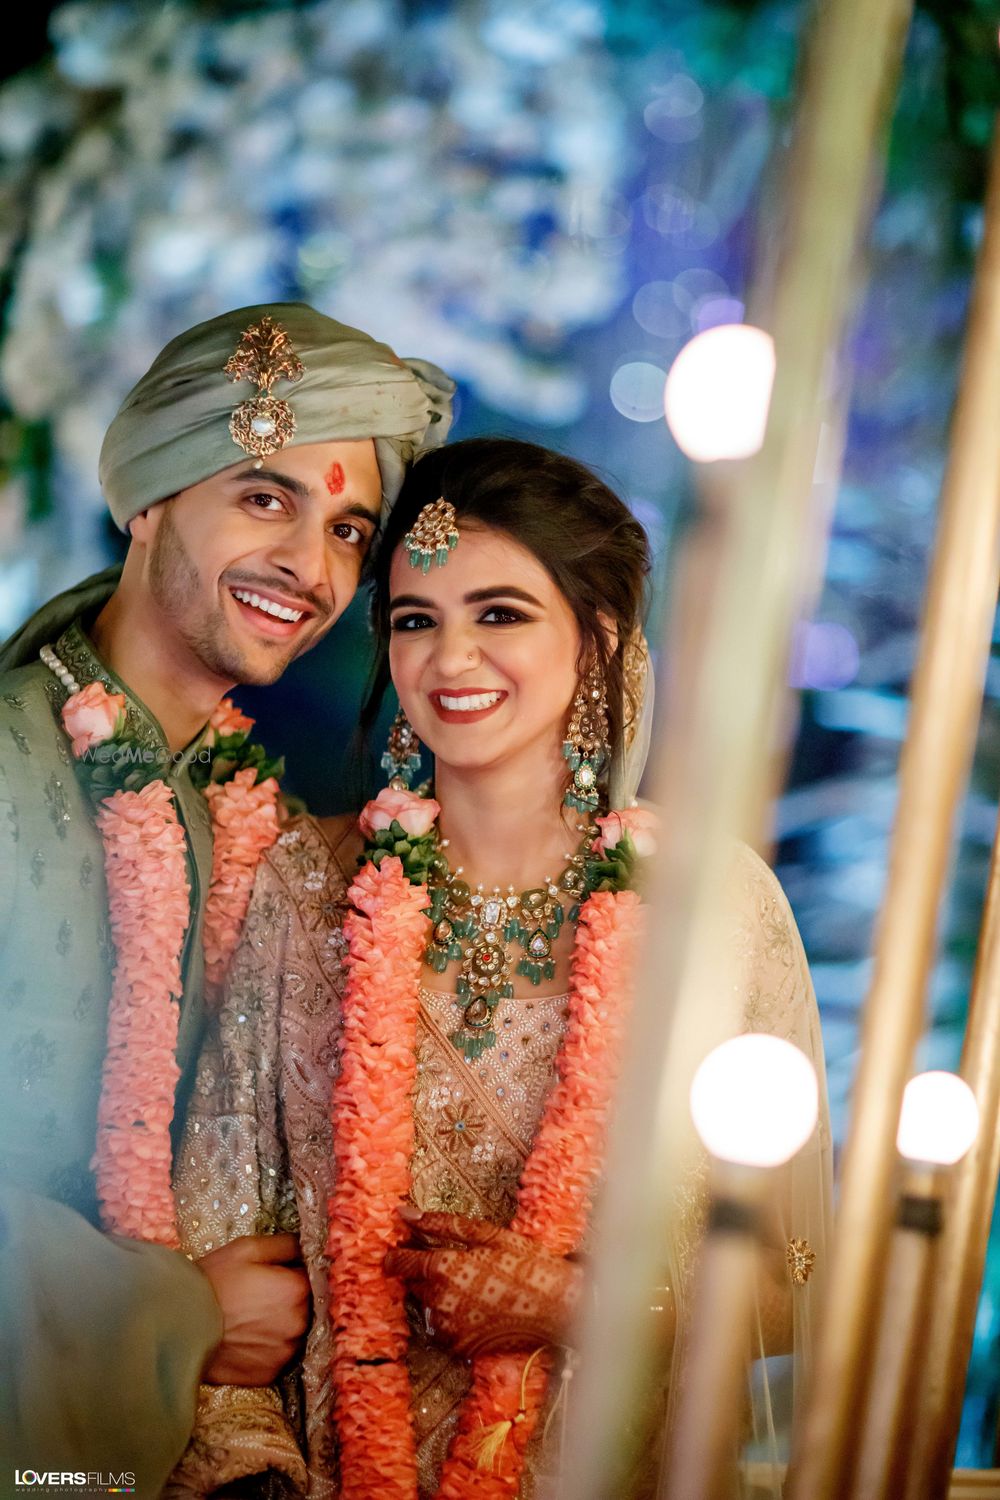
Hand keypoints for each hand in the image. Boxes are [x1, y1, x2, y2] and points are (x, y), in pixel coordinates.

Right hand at [197, 1232, 310, 1384]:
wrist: (179, 1326)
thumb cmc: (213, 1281)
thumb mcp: (247, 1249)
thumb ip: (285, 1244)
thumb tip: (305, 1245)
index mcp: (297, 1289)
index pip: (312, 1277)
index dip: (295, 1273)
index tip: (277, 1274)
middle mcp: (299, 1323)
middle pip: (306, 1307)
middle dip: (290, 1300)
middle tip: (260, 1296)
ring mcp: (285, 1352)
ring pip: (293, 1333)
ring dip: (281, 1325)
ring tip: (251, 1319)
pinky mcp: (269, 1374)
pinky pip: (278, 1356)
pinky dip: (268, 1348)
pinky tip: (247, 1338)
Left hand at [383, 1208, 582, 1358]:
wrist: (557, 1308)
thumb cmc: (525, 1264)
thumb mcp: (487, 1235)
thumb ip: (441, 1224)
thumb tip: (404, 1213)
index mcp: (442, 1268)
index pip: (399, 1262)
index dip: (397, 1255)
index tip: (402, 1249)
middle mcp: (438, 1300)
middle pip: (413, 1283)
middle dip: (426, 1273)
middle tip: (459, 1266)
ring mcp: (447, 1327)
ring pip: (427, 1305)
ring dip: (440, 1295)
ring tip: (474, 1287)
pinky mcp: (458, 1346)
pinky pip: (441, 1327)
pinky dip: (452, 1316)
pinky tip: (477, 1306)